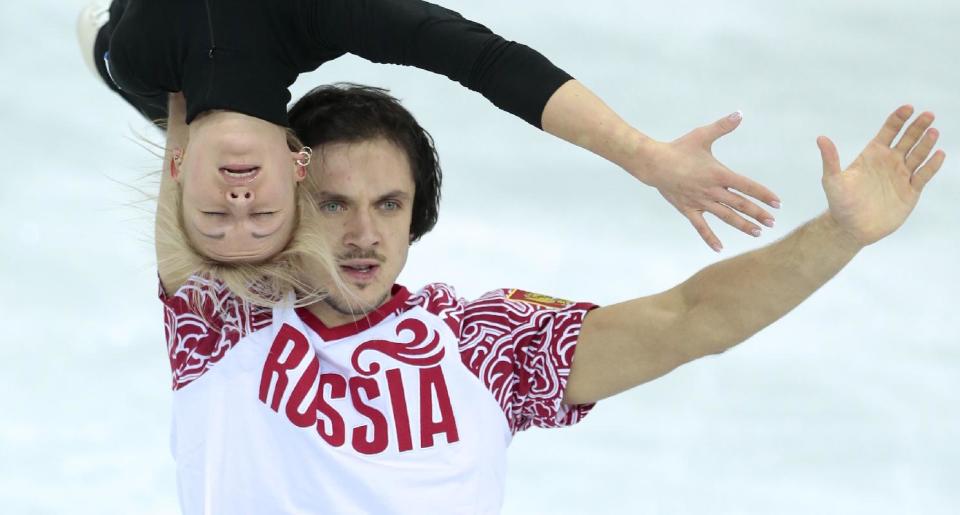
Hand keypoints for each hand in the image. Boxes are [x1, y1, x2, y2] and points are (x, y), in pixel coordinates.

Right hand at [638, 113, 780, 251]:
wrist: (653, 163)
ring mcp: (700, 202)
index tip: (777, 203)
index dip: (764, 194)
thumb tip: (740, 114)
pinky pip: (701, 227)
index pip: (747, 185)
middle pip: (740, 204)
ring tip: (757, 233)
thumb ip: (723, 126)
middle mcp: (712, 190)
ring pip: (725, 217)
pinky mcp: (688, 209)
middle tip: (773, 222)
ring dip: (742, 225)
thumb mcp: (702, 135)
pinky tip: (720, 248)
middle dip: (758, 213)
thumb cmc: (678, 148)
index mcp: (718, 173)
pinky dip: (710, 238)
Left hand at [818, 105, 945, 246]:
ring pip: (918, 155)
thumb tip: (821, 138)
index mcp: (873, 154)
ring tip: (933, 132)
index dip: (898, 119)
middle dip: (918, 126)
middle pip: (908, 139)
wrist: (851, 228)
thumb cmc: (839, 203)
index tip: (908, 108)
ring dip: (926, 143)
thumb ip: (830, 159)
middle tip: (928, 115)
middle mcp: (890, 161)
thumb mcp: (833, 181)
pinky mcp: (911, 191)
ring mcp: (902, 175)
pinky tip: (938, 154)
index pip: (889, 131)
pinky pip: (924, 175)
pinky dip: (932, 165)